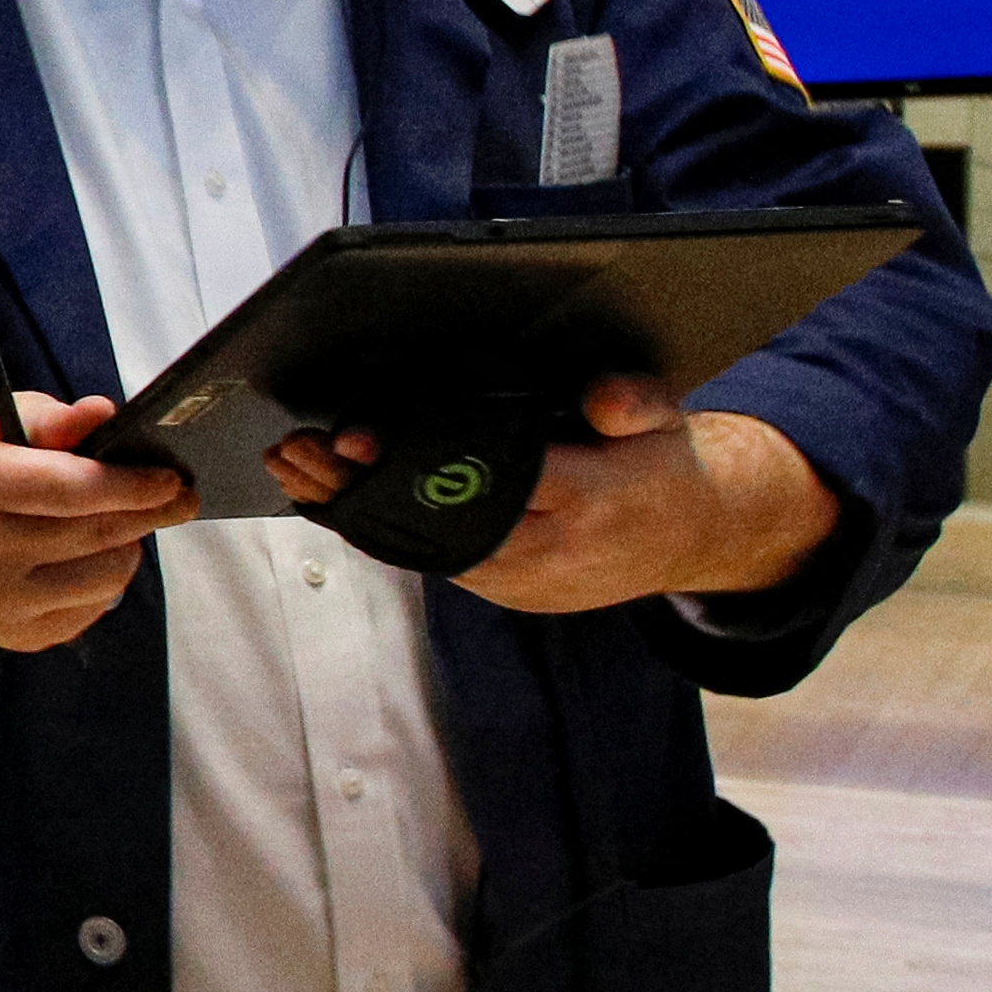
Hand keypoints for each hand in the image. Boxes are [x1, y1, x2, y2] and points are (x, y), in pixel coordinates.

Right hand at [0, 391, 180, 652]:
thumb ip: (51, 418)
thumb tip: (106, 415)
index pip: (69, 488)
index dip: (130, 485)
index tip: (171, 478)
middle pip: (94, 534)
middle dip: (147, 514)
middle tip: (179, 499)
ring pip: (105, 578)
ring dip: (127, 548)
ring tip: (118, 526)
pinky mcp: (13, 635)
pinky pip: (91, 609)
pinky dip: (103, 581)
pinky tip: (86, 559)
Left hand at [270, 375, 837, 611]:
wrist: (695, 535)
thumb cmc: (661, 463)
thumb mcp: (664, 417)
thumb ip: (633, 399)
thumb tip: (601, 399)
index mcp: (591, 498)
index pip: (493, 480)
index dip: (417, 462)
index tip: (354, 440)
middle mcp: (553, 550)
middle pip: (437, 520)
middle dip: (361, 487)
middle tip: (297, 451)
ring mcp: (528, 580)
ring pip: (426, 547)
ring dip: (355, 508)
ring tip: (296, 467)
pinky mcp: (510, 592)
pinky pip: (435, 559)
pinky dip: (383, 527)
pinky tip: (335, 496)